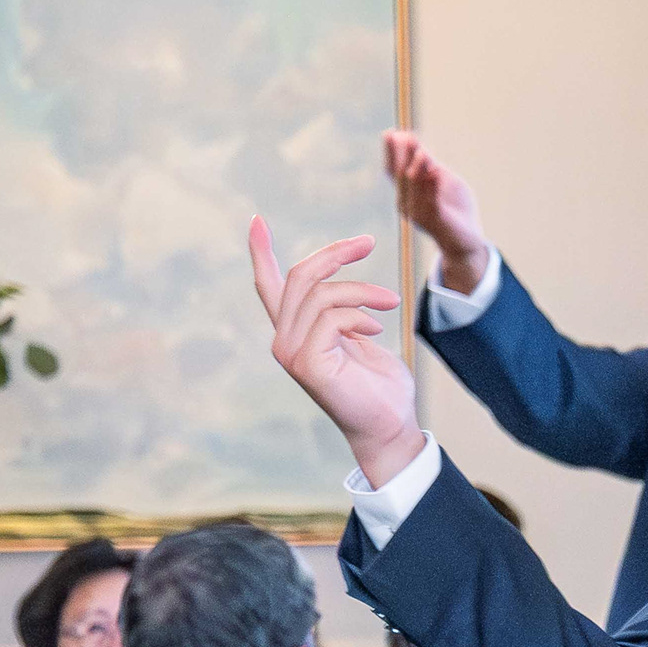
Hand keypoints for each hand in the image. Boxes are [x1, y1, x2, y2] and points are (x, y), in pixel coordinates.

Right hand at [251, 217, 424, 484]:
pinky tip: (376, 330)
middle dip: (335, 253)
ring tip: (391, 301)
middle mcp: (285, 340)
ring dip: (363, 290)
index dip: (261, 252)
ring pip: (321, 294)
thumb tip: (335, 281)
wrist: (390, 425)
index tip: (256, 221)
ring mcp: (291, 353)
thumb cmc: (379, 384)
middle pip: (299, 277)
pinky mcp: (306, 364)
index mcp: (296, 331)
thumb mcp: (358, 333)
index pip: (269, 286)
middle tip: (369, 242)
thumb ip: (339, 310)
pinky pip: (333, 317)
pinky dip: (361, 315)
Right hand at [383, 130, 493, 293]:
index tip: (390, 132)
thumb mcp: (441, 179)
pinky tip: (434, 173)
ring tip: (422, 152)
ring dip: (418, 169)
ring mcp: (419, 213)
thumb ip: (428, 162)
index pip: (393, 170)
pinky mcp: (436, 222)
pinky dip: (431, 187)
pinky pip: (431, 202)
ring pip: (414, 188)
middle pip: (400, 176)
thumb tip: (412, 137)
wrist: (467, 241)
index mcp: (406, 193)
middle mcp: (407, 203)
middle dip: (402, 155)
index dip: (391, 152)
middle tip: (402, 136)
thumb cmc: (454, 208)